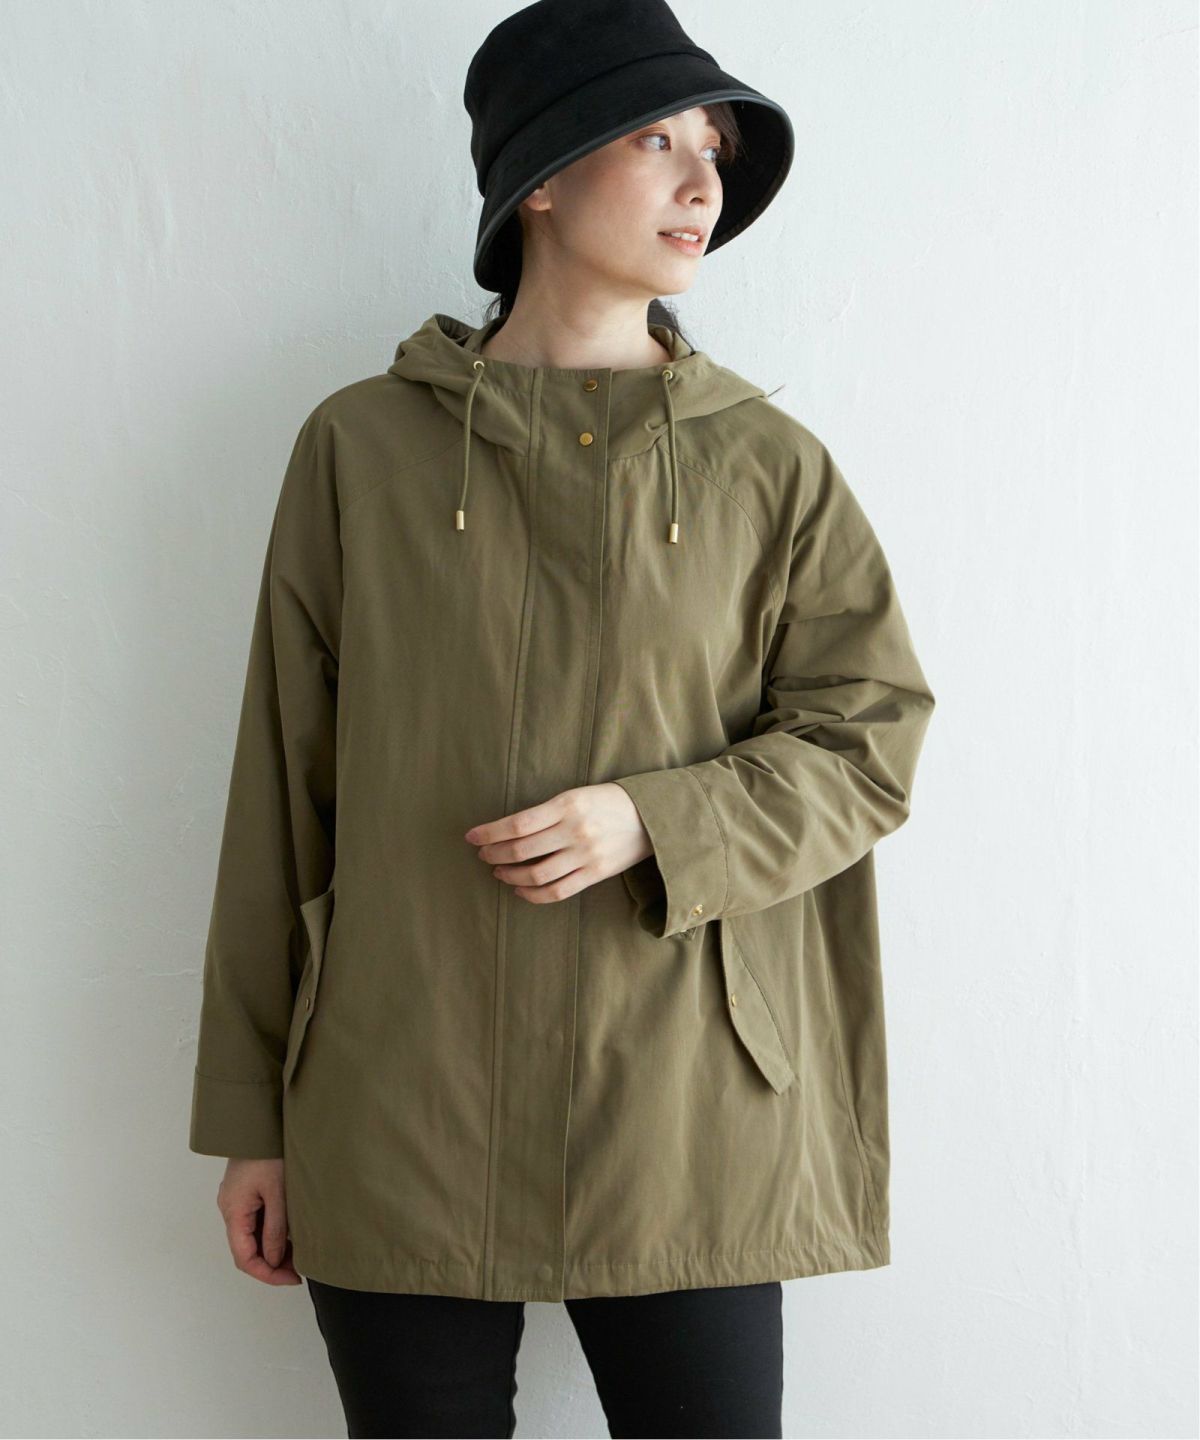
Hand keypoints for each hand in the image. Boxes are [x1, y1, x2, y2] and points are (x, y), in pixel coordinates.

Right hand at [216, 1157, 301, 1285]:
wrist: (261, 1119)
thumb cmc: (270, 1152)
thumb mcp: (278, 1193)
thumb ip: (275, 1229)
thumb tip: (273, 1260)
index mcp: (233, 1211)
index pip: (244, 1257)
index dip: (267, 1274)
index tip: (292, 1278)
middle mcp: (230, 1208)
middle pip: (247, 1248)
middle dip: (272, 1263)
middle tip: (300, 1268)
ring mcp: (236, 1199)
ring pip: (252, 1235)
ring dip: (273, 1248)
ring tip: (299, 1253)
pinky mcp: (245, 1190)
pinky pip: (255, 1220)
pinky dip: (271, 1231)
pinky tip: (290, 1233)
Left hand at [465, 783, 653, 903]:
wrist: (652, 817)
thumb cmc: (608, 802)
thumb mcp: (577, 795)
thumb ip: (548, 812)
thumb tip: (509, 831)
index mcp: (567, 805)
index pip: (518, 824)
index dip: (490, 833)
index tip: (472, 837)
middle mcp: (575, 831)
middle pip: (522, 850)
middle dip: (495, 854)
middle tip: (484, 855)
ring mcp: (586, 855)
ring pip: (536, 874)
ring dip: (510, 875)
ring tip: (499, 872)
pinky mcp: (595, 874)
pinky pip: (557, 891)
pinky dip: (533, 894)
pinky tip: (520, 889)